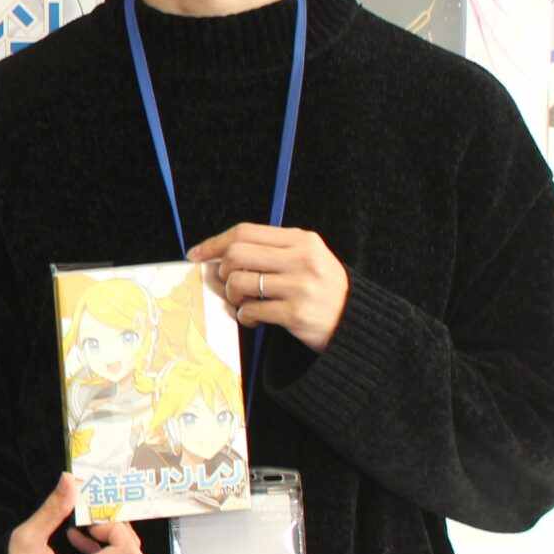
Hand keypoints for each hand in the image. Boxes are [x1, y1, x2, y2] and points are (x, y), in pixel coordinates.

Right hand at [9, 473, 146, 553]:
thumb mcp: (26, 539)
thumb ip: (53, 509)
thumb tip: (70, 481)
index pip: (127, 551)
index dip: (116, 528)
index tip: (91, 519)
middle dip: (120, 534)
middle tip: (94, 521)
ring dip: (114, 548)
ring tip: (82, 534)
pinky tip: (80, 548)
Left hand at [190, 223, 350, 351]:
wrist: (356, 322)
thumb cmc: (323, 289)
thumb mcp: (306, 259)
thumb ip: (270, 252)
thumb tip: (218, 256)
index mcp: (301, 240)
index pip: (245, 232)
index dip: (214, 242)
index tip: (196, 254)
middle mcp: (301, 259)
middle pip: (236, 254)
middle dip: (222, 270)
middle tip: (227, 283)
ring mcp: (300, 286)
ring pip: (239, 282)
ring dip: (231, 296)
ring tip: (242, 302)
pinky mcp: (296, 313)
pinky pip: (251, 310)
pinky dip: (244, 316)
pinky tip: (253, 318)